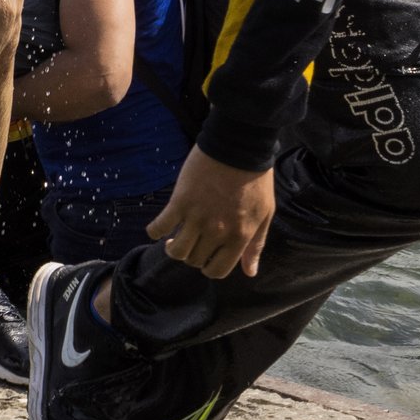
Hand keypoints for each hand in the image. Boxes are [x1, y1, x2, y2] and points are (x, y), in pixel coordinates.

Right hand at [145, 146, 275, 279]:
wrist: (239, 146)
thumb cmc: (255, 179)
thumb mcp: (263, 214)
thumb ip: (255, 245)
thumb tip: (250, 272)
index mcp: (239, 237)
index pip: (217, 271)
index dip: (209, 268)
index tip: (206, 257)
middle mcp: (217, 232)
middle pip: (195, 260)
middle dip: (193, 256)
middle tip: (192, 241)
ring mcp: (197, 218)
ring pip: (177, 251)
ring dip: (174, 248)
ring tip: (174, 237)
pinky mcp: (180, 202)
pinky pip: (159, 227)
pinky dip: (155, 231)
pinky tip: (158, 228)